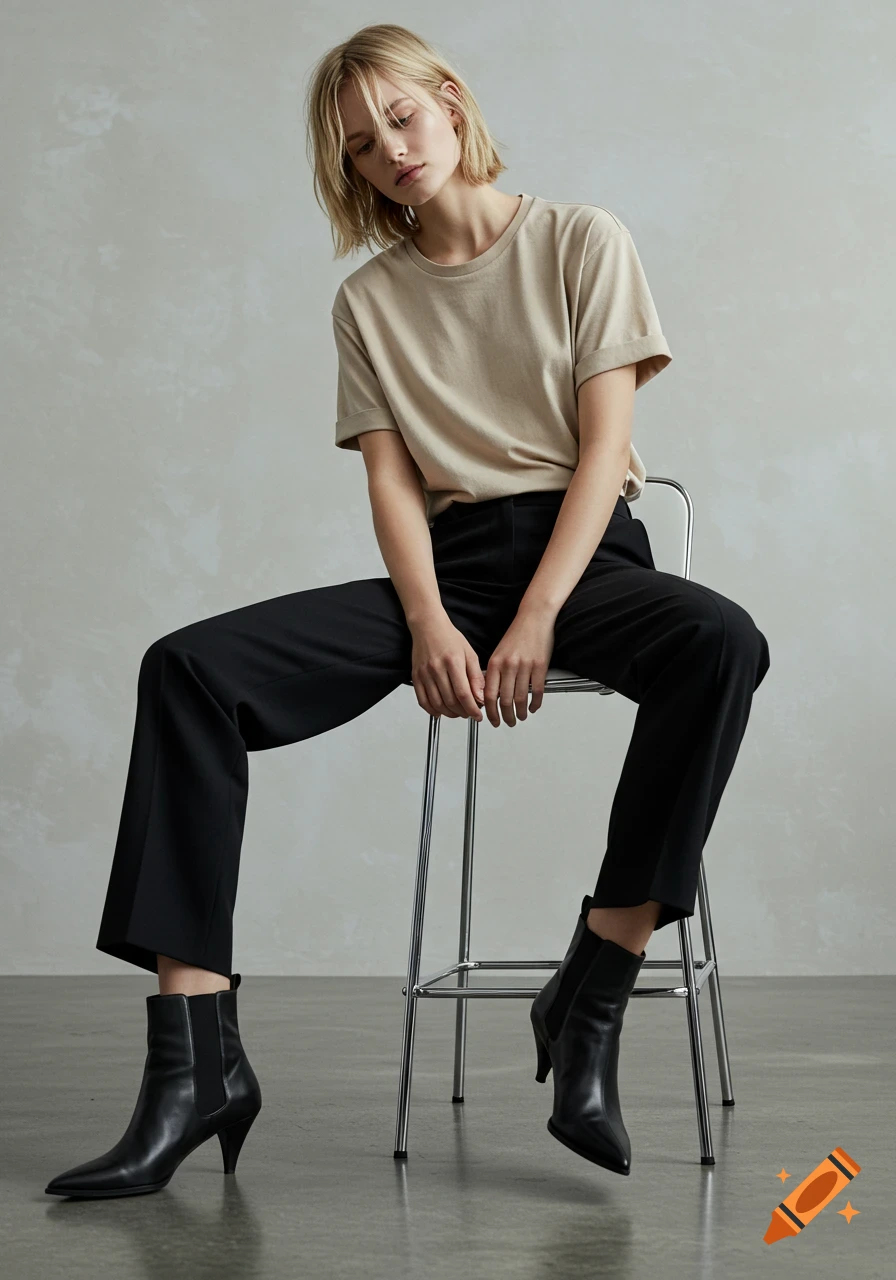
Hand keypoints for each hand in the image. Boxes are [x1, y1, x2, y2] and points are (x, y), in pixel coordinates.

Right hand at [409, 614, 484, 720]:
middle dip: (462, 712)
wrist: (428, 627)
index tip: (478, 715)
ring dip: (449, 713)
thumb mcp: (470, 654)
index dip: (472, 709)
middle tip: (469, 713)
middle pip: (450, 701)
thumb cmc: (449, 638)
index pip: (463, 694)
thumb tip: (480, 697)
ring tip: (458, 713)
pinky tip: (440, 712)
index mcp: (453, 662)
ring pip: (437, 704)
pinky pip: (422, 700)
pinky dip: (431, 710)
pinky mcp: (416, 677)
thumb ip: (476, 677)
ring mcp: (424, 674)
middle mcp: (436, 669)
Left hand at [483, 608, 555, 726]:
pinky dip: (535, 703)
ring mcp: (525, 666)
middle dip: (505, 716)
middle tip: (507, 722)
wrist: (534, 617)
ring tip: (520, 717)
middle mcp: (508, 665)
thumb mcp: (499, 653)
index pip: (488, 695)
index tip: (492, 719)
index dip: (490, 711)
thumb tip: (490, 694)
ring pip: (520, 698)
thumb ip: (494, 673)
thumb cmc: (517, 634)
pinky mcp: (540, 666)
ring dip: (520, 712)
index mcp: (495, 663)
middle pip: (504, 700)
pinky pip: (537, 691)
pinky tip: (533, 707)